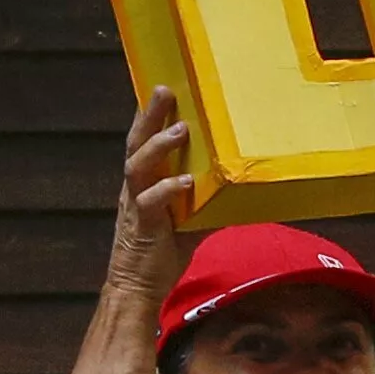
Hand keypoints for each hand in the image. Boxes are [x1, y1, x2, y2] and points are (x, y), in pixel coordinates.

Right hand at [106, 91, 196, 295]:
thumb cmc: (163, 250)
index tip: (161, 87)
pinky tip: (185, 181)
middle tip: (164, 90)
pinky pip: (151, 202)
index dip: (148, 115)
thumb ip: (208, 200)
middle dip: (149, 116)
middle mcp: (135, 187)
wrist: (138, 286)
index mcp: (144, 182)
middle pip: (136, 143)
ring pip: (138, 166)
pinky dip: (167, 190)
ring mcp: (136, 204)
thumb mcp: (191, 219)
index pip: (143, 141)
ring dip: (159, 147)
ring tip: (180, 130)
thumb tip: (239, 188)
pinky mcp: (144, 226)